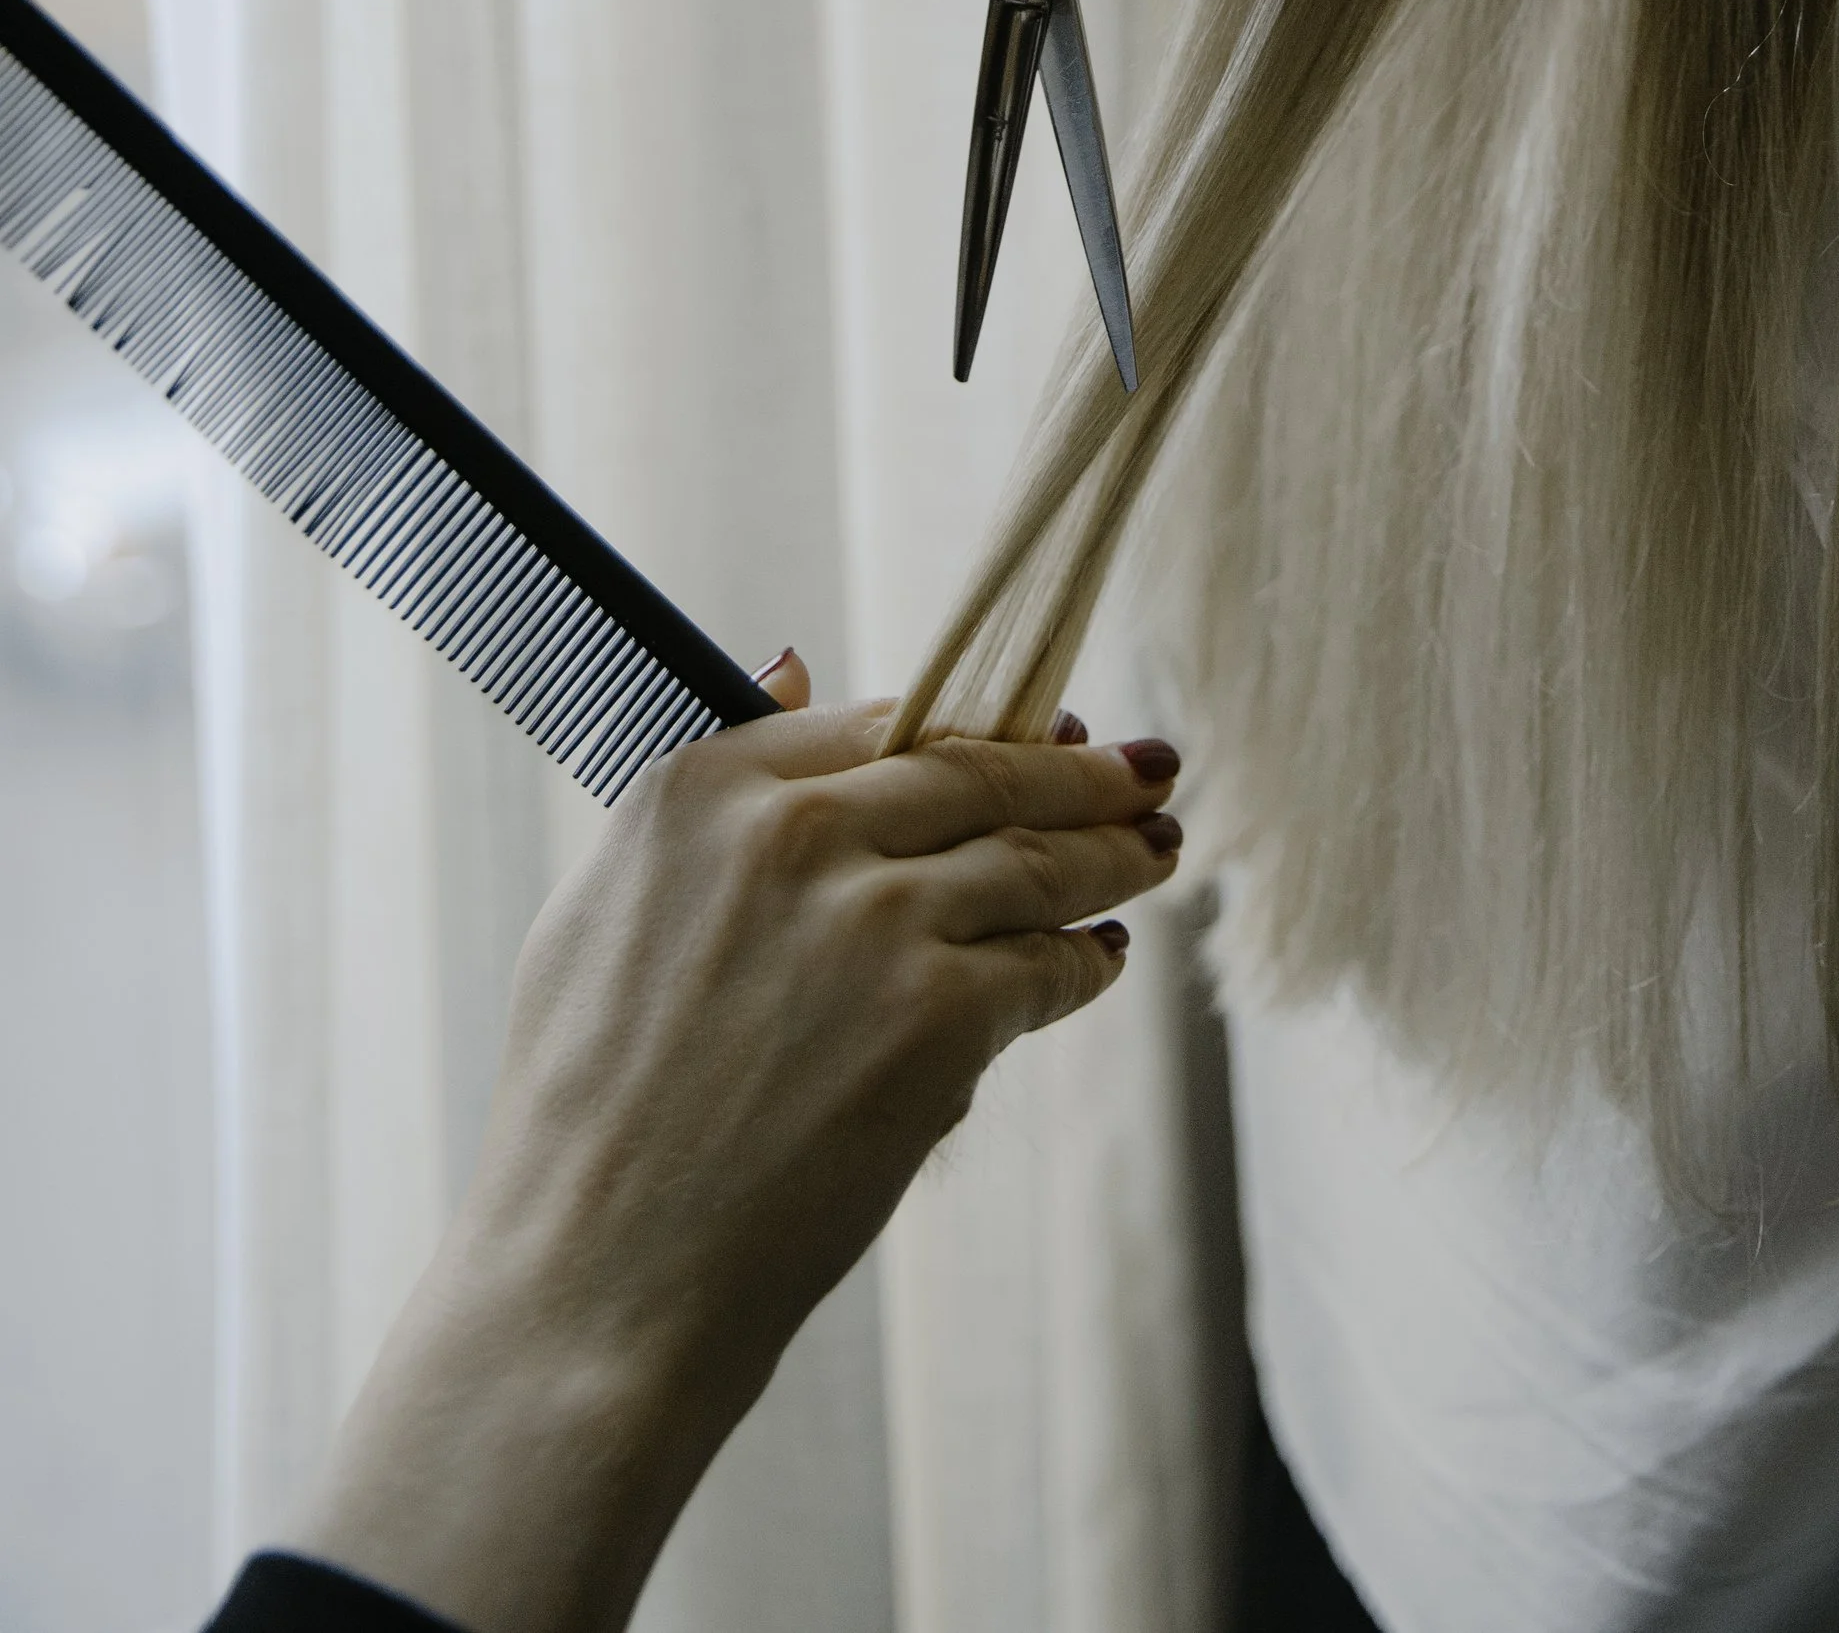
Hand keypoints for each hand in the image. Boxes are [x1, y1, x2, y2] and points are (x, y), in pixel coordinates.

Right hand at [293, 659, 1184, 1632]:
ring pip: (1034, 860)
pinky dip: (1086, 960)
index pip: (885, 723)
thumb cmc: (585, 1107)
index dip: (979, 725)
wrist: (595, 1274)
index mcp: (704, 788)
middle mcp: (793, 833)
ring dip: (1112, 852)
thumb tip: (799, 663)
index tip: (1044, 727)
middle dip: (1080, 773)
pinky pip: (1046, 965)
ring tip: (1155, 848)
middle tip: (1147, 768)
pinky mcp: (936, 1018)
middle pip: (980, 774)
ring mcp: (872, 922)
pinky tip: (1102, 956)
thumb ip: (712, 783)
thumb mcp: (600, 905)